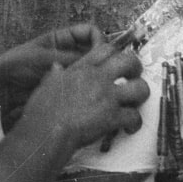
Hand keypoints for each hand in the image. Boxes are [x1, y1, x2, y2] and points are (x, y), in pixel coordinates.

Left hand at [0, 24, 99, 127]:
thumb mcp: (45, 57)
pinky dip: (90, 88)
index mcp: (61, 39)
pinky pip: (83, 86)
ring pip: (91, 70)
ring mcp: (68, 71)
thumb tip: (99, 61)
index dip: (99, 38)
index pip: (89, 32)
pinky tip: (93, 94)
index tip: (103, 50)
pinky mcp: (67, 89)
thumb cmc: (17, 67)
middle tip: (109, 71)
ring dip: (98, 75)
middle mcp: (68, 53)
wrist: (2, 91)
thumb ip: (72, 58)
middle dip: (103, 58)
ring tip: (103, 84)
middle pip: (94, 51)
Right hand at [20, 37, 148, 153]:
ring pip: (140, 88)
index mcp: (82, 68)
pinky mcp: (113, 117)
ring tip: (134, 104)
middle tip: (133, 78)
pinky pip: (135, 116)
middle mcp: (98, 78)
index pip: (106, 49)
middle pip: (130, 61)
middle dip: (136, 69)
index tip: (117, 63)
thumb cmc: (42, 111)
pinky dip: (135, 123)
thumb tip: (57, 67)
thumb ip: (55, 74)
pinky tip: (128, 128)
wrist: (46, 132)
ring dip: (140, 96)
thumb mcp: (46, 85)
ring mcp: (107, 97)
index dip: (116, 54)